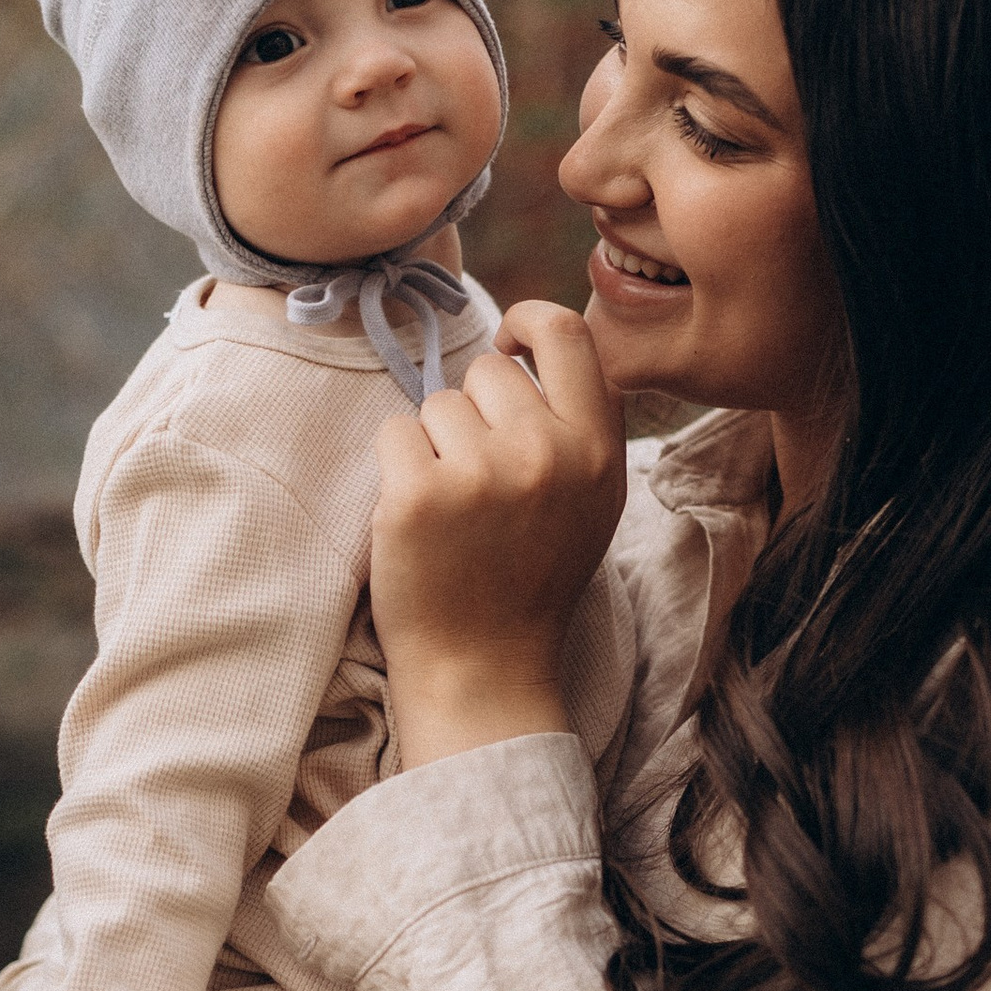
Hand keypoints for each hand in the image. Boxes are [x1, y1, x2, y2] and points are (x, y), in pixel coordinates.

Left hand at [372, 300, 627, 767]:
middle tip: (479, 479)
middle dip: (473, 411)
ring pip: (437, 403)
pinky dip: (397, 469)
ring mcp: (479, 473)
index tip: (506, 345)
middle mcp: (545, 453)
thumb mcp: (590, 499)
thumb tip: (530, 349)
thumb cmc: (531, 577)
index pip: (568, 334)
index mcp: (595, 450)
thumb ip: (576, 424)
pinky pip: (394, 433)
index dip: (528, 323)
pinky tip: (420, 518)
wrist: (484, 667)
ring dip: (434, 444)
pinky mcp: (417, 495)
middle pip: (487, 373)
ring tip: (455, 508)